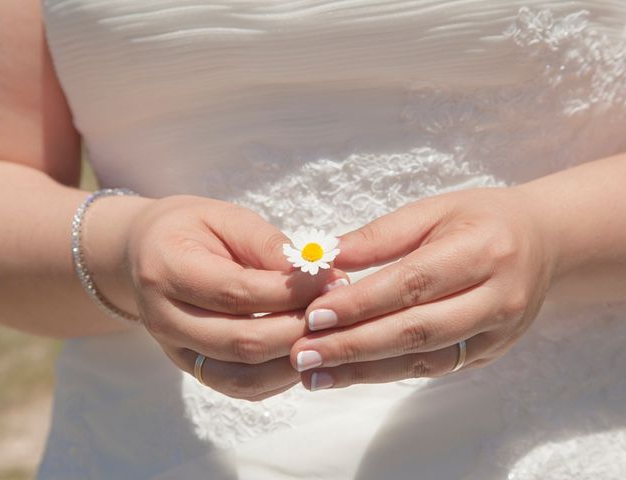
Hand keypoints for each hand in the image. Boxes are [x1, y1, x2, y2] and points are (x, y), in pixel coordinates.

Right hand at [101, 195, 346, 399]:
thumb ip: (267, 246)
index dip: (292, 291)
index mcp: (167, 271)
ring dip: (293, 360)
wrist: (144, 253)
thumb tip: (317, 274)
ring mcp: (175, 351)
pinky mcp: (192, 368)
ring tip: (327, 333)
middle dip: (300, 329)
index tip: (333, 278)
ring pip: (243, 376)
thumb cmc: (190, 228)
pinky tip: (303, 350)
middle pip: (242, 342)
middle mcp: (164, 319)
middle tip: (338, 309)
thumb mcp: (225, 218)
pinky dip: (278, 377)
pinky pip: (239, 387)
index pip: (239, 293)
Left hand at [289, 187, 555, 389]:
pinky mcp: (489, 353)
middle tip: (303, 353)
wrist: (543, 243)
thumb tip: (324, 257)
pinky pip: (433, 368)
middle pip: (417, 329)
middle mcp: (497, 298)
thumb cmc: (480, 219)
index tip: (313, 315)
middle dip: (355, 345)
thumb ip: (379, 236)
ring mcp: (497, 332)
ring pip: (423, 359)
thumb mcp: (433, 210)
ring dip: (364, 370)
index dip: (361, 302)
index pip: (413, 283)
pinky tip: (349, 374)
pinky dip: (387, 373)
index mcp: (483, 251)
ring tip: (315, 373)